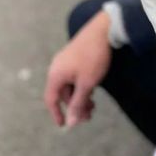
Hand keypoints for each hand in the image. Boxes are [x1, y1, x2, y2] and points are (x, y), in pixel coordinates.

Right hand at [44, 9, 111, 127]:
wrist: (103, 30)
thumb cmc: (94, 57)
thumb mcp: (87, 84)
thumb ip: (77, 104)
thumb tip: (71, 123)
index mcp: (56, 75)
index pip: (51, 100)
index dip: (57, 113)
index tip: (64, 125)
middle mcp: (57, 68)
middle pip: (63, 93)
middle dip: (74, 106)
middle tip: (89, 116)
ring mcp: (65, 61)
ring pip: (70, 85)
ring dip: (80, 97)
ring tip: (93, 106)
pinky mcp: (74, 57)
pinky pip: (74, 77)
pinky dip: (81, 86)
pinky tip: (92, 91)